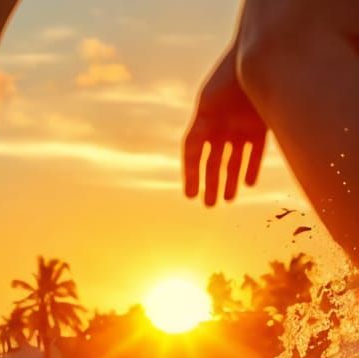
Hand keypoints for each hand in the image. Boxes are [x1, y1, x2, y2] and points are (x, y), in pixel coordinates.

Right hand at [184, 51, 266, 205]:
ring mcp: (241, 126)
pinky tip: (249, 183)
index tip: (190, 195)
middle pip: (213, 161)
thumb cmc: (230, 76)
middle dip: (211, 183)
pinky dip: (252, 166)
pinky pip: (255, 151)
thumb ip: (203, 126)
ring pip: (234, 159)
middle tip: (209, 204)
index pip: (192, 153)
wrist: (262, 57)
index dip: (190, 174)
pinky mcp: (261, 125)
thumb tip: (194, 153)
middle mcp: (221, 127)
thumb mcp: (209, 102)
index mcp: (204, 121)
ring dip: (231, 179)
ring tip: (228, 200)